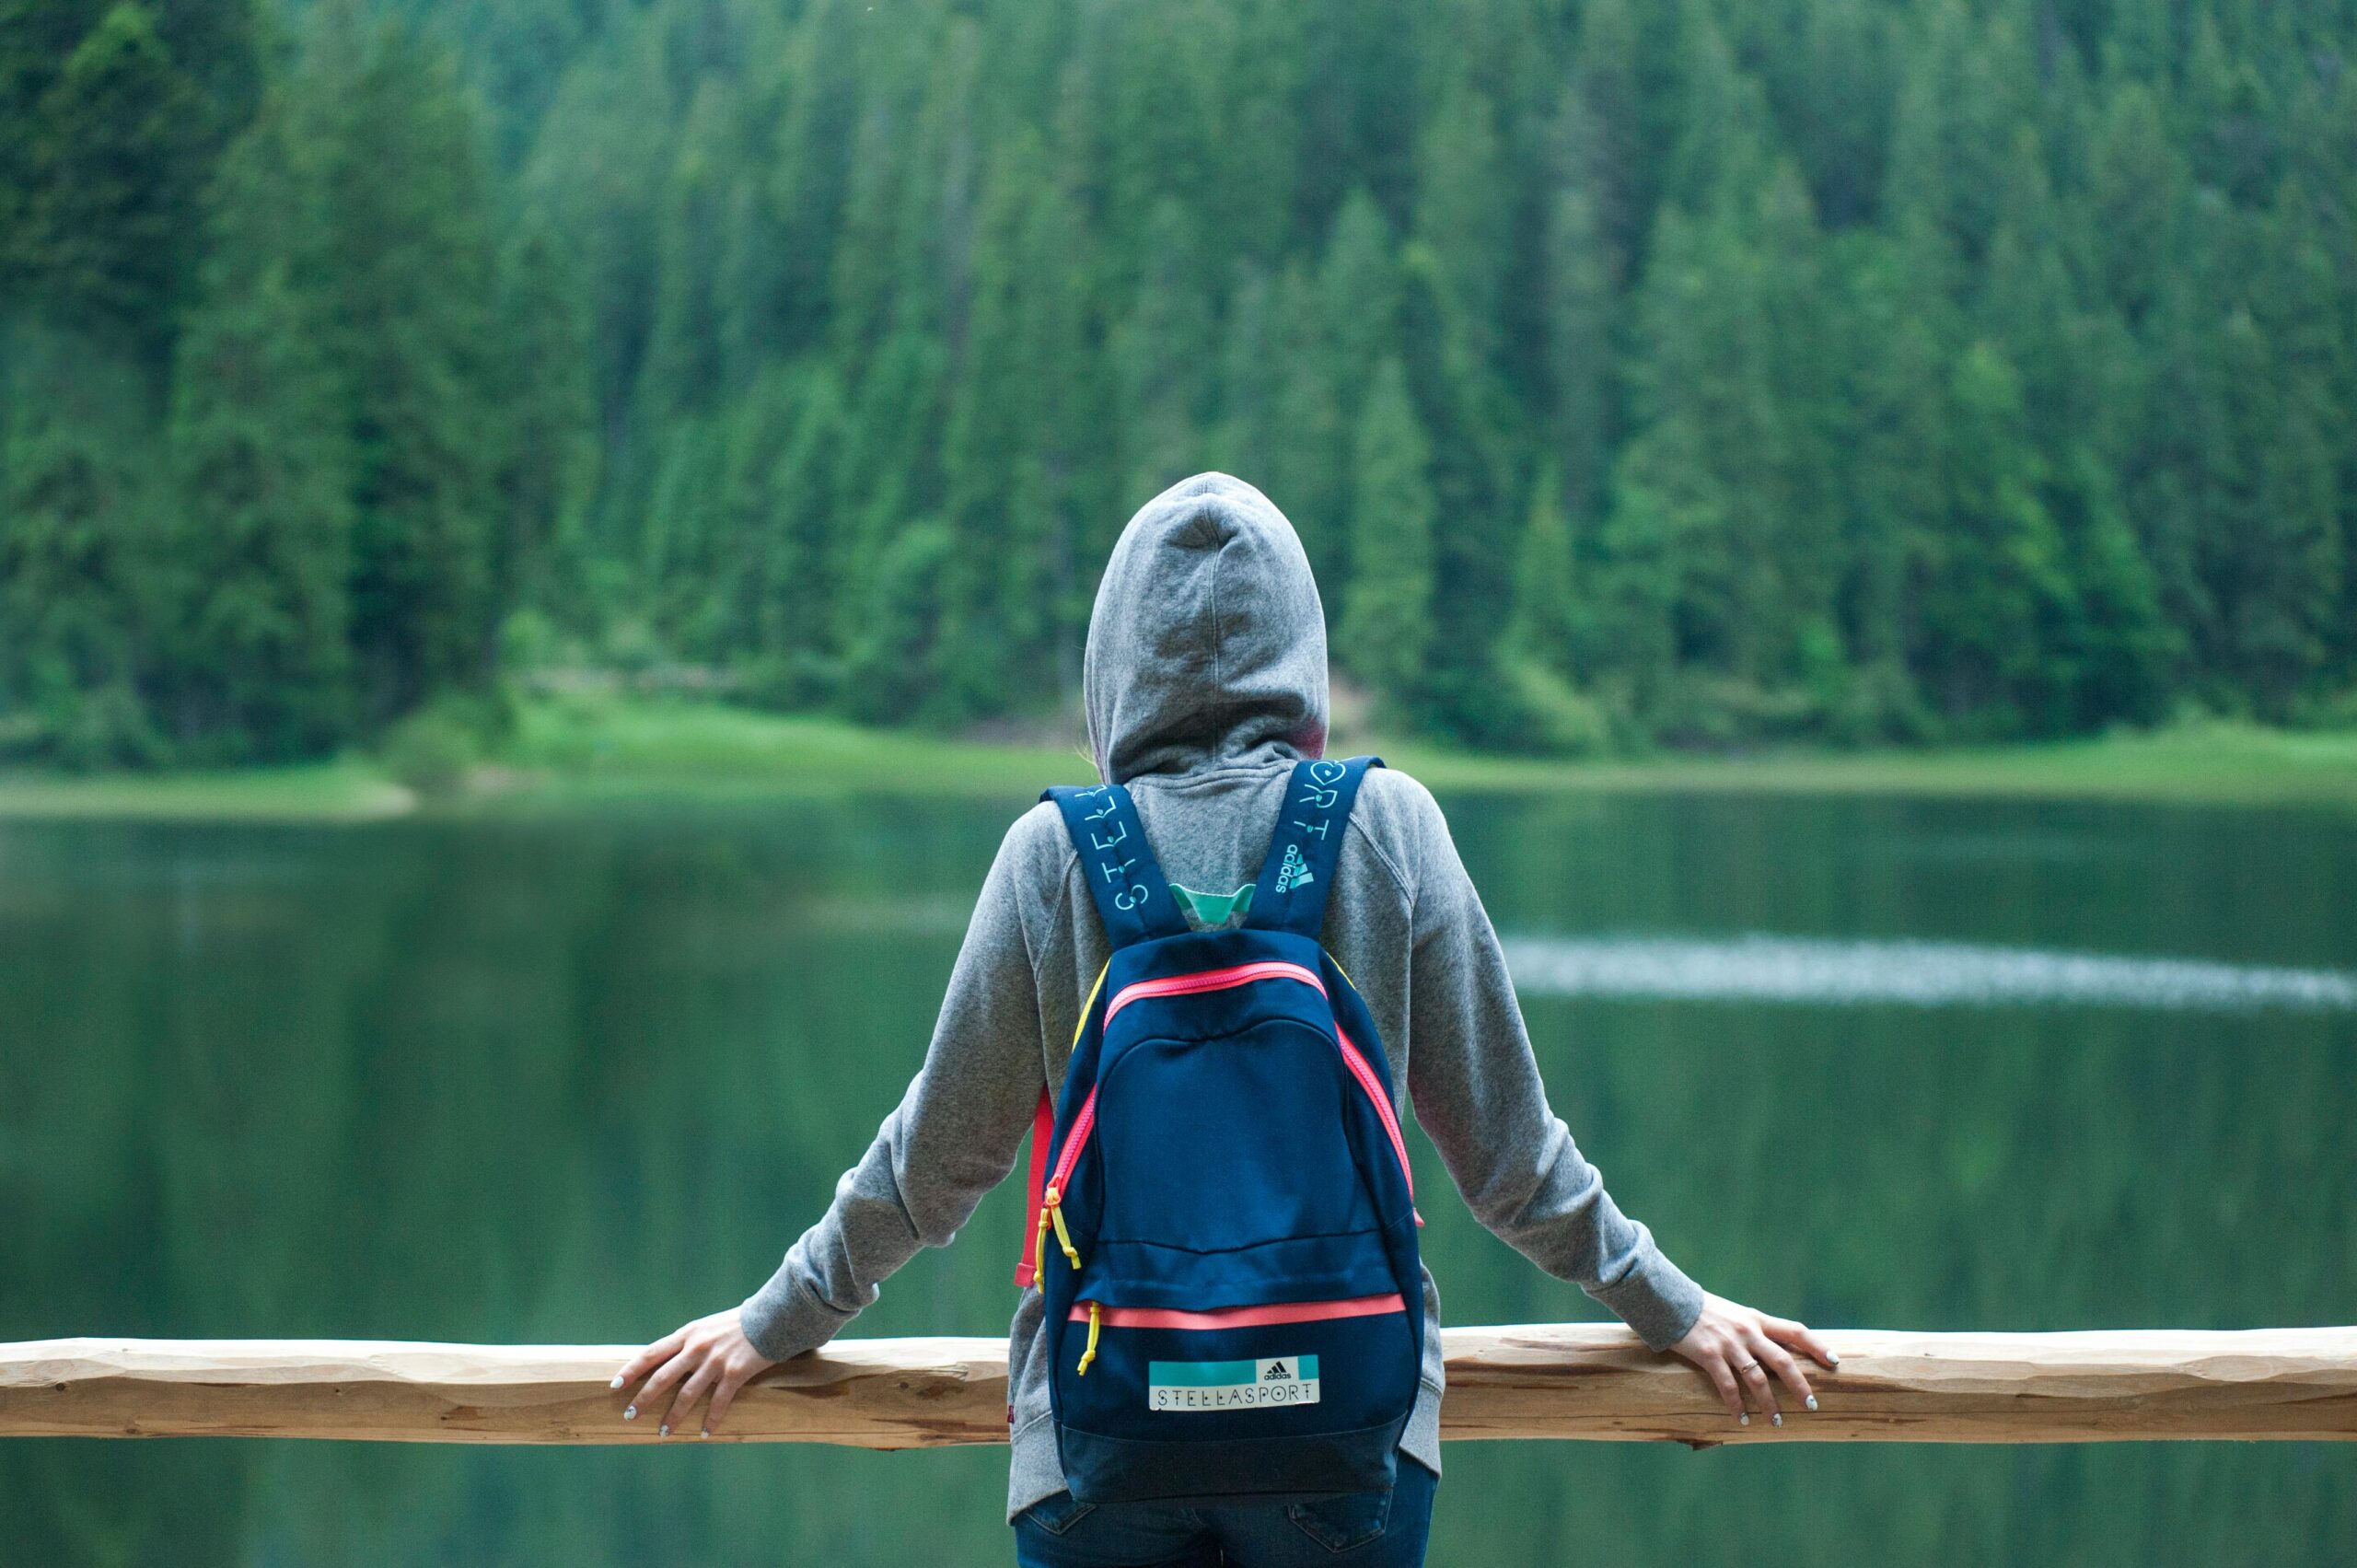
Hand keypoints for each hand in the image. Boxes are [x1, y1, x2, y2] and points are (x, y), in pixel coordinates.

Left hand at [612, 1306, 777, 1437]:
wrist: (771, 1317)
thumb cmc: (738, 1324)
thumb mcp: (706, 1327)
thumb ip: (688, 1343)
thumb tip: (667, 1361)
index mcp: (687, 1334)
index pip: (651, 1353)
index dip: (631, 1370)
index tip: (615, 1386)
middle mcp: (697, 1348)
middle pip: (662, 1377)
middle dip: (643, 1399)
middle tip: (629, 1416)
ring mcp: (715, 1361)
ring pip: (687, 1394)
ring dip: (673, 1416)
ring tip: (664, 1433)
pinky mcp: (734, 1373)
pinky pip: (718, 1401)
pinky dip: (711, 1419)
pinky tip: (705, 1432)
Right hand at [1668, 1291, 1839, 1427]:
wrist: (1671, 1301)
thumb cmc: (1705, 1311)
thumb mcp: (1736, 1315)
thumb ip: (1755, 1330)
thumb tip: (1777, 1351)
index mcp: (1757, 1319)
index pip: (1796, 1330)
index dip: (1817, 1346)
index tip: (1834, 1362)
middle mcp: (1748, 1331)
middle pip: (1782, 1360)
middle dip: (1800, 1385)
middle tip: (1812, 1405)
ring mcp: (1729, 1344)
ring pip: (1757, 1378)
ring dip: (1769, 1403)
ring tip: (1776, 1421)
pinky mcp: (1709, 1355)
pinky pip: (1728, 1386)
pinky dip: (1736, 1405)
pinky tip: (1741, 1419)